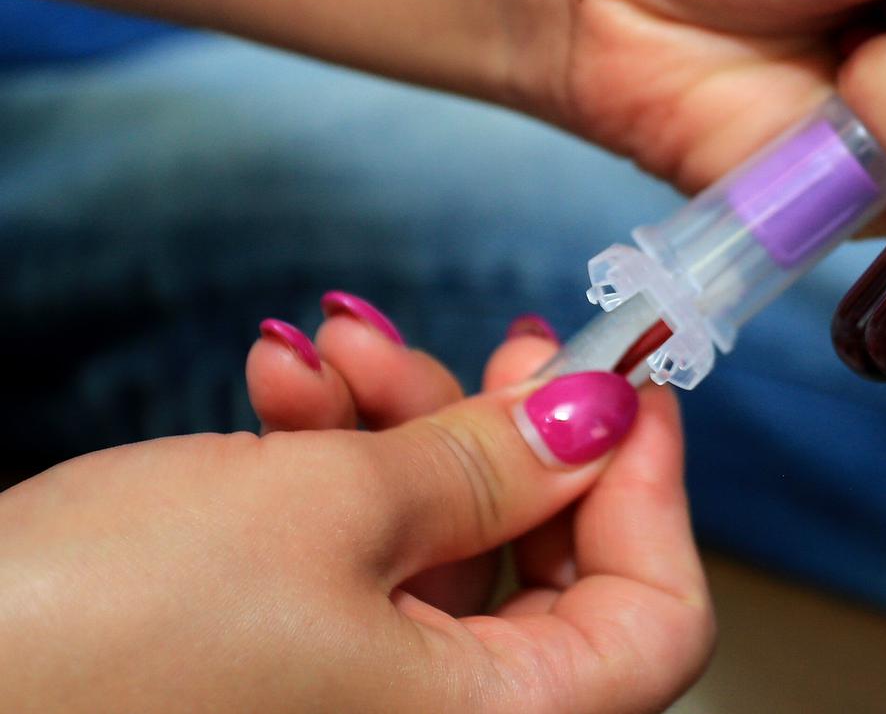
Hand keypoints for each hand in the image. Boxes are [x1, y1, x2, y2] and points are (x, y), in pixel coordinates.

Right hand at [0, 298, 711, 713]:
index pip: (656, 622)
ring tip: (335, 343)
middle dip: (518, 438)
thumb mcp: (329, 511)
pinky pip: (359, 563)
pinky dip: (337, 470)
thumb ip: (492, 463)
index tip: (623, 380)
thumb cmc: (94, 637)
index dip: (651, 488)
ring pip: (449, 550)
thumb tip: (598, 418)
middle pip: (553, 575)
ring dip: (407, 427)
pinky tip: (282, 390)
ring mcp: (355, 709)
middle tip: (504, 345)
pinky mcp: (282, 671)